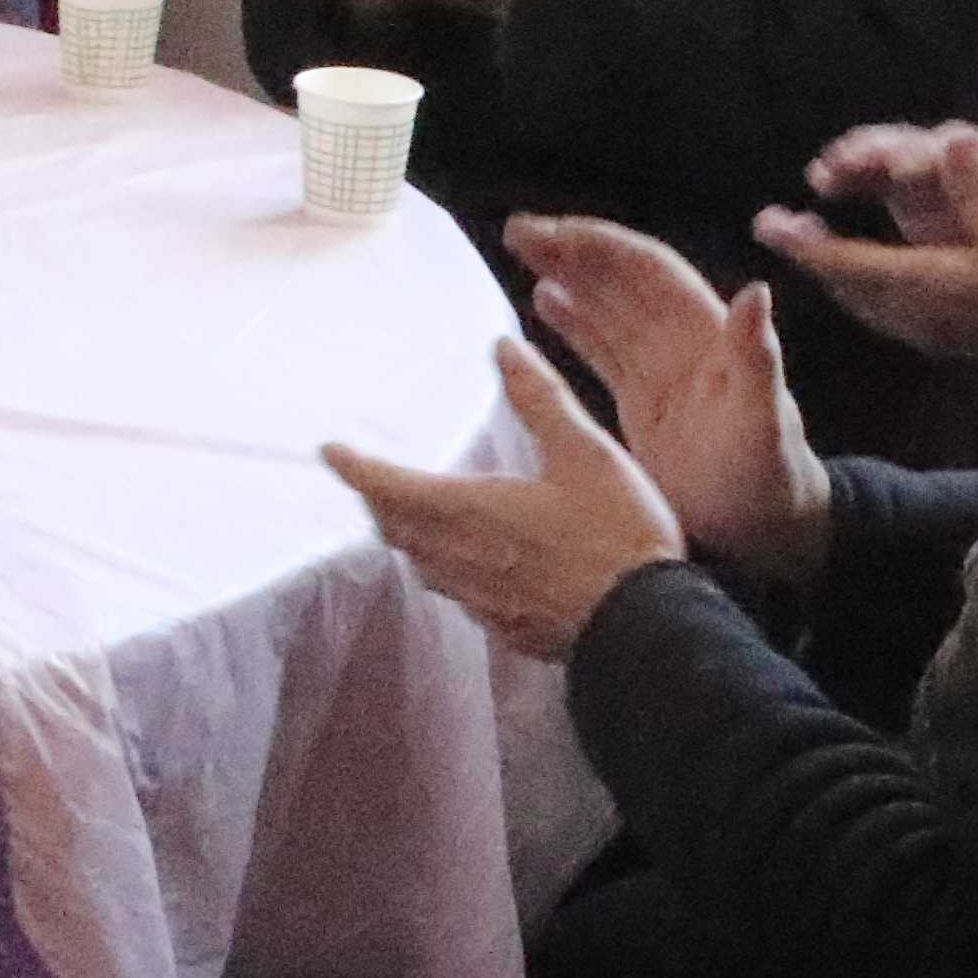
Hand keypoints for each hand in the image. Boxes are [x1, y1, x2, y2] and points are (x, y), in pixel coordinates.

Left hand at [322, 337, 690, 662]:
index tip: (329, 451)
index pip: (390, 487)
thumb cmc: (619, 535)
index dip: (355, 467)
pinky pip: (457, 596)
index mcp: (471, 511)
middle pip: (396, 528)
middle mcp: (463, 560)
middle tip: (367, 480)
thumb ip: (540, 399)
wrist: (649, 627)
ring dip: (405, 536)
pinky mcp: (509, 630)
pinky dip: (444, 571)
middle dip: (376, 501)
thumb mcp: (586, 452)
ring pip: (423, 565)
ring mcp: (483, 602)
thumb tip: (503, 348)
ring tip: (406, 516)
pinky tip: (469, 566)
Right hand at [503, 217, 828, 583]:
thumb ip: (756, 358)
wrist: (766, 538)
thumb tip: (756, 290)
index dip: (607, 248)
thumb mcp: (764, 423)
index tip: (558, 231)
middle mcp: (685, 344)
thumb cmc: (769, 482)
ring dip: (570, 277)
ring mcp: (662, 373)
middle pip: (623, 282)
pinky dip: (574, 323)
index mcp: (712, 339)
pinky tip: (542, 300)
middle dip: (575, 252)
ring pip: (609, 309)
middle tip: (519, 231)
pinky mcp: (643, 405)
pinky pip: (603, 351)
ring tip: (523, 251)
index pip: (653, 274)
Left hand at [757, 123, 977, 369]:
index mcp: (917, 284)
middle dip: (810, 249)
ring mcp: (916, 326)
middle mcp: (906, 308)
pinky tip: (848, 273)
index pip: (843, 260)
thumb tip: (955, 144)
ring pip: (856, 294)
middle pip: (841, 277)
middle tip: (778, 228)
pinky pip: (877, 305)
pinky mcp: (930, 333)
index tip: (766, 224)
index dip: (802, 242)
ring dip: (832, 266)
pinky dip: (858, 284)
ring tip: (806, 243)